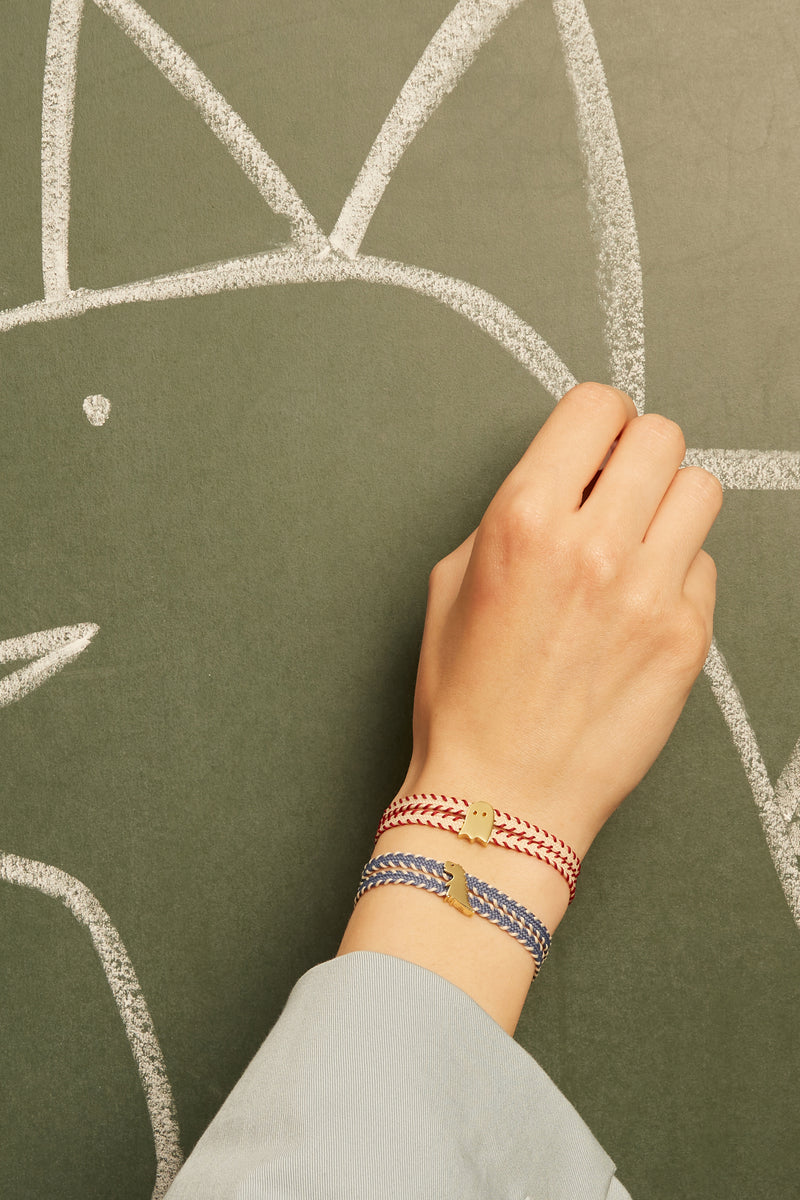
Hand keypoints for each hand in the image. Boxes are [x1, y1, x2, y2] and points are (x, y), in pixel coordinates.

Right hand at [394, 382, 722, 857]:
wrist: (503, 795)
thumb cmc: (466, 698)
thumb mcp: (452, 582)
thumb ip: (513, 513)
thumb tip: (567, 478)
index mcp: (523, 521)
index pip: (597, 408)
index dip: (596, 422)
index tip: (592, 446)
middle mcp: (593, 547)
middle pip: (661, 436)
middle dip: (636, 456)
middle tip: (616, 493)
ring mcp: (649, 594)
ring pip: (700, 491)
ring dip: (668, 507)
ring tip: (636, 546)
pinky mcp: (686, 639)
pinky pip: (705, 566)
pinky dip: (678, 574)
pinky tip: (639, 609)